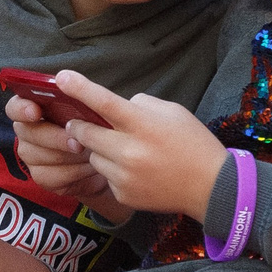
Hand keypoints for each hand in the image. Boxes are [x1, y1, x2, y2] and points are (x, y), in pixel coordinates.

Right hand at [7, 93, 119, 209]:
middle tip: (79, 143)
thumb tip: (79, 91)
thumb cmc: (96, 126)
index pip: (15, 107)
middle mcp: (26, 130)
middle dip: (56, 138)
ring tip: (94, 153)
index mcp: (32, 106)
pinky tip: (91, 167)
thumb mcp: (91, 110)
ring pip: (43, 155)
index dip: (22, 109)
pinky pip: (53, 176)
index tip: (35, 112)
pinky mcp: (40, 176)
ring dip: (72, 156)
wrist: (106, 158)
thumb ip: (80, 100)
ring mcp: (30, 155)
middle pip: (30, 133)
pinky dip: (76, 171)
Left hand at [52, 71, 229, 220]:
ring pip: (93, 156)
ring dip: (100, 150)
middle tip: (82, 123)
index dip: (80, 88)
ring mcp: (125, 176)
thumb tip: (115, 107)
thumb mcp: (172, 112)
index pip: (104, 102)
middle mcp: (130, 151)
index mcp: (143, 124)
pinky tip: (136, 171)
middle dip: (80, 126)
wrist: (211, 187)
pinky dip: (114, 171)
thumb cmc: (193, 143)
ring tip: (125, 152)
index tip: (61, 77)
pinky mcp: (123, 194)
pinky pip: (105, 176)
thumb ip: (140, 105)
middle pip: (85, 133)